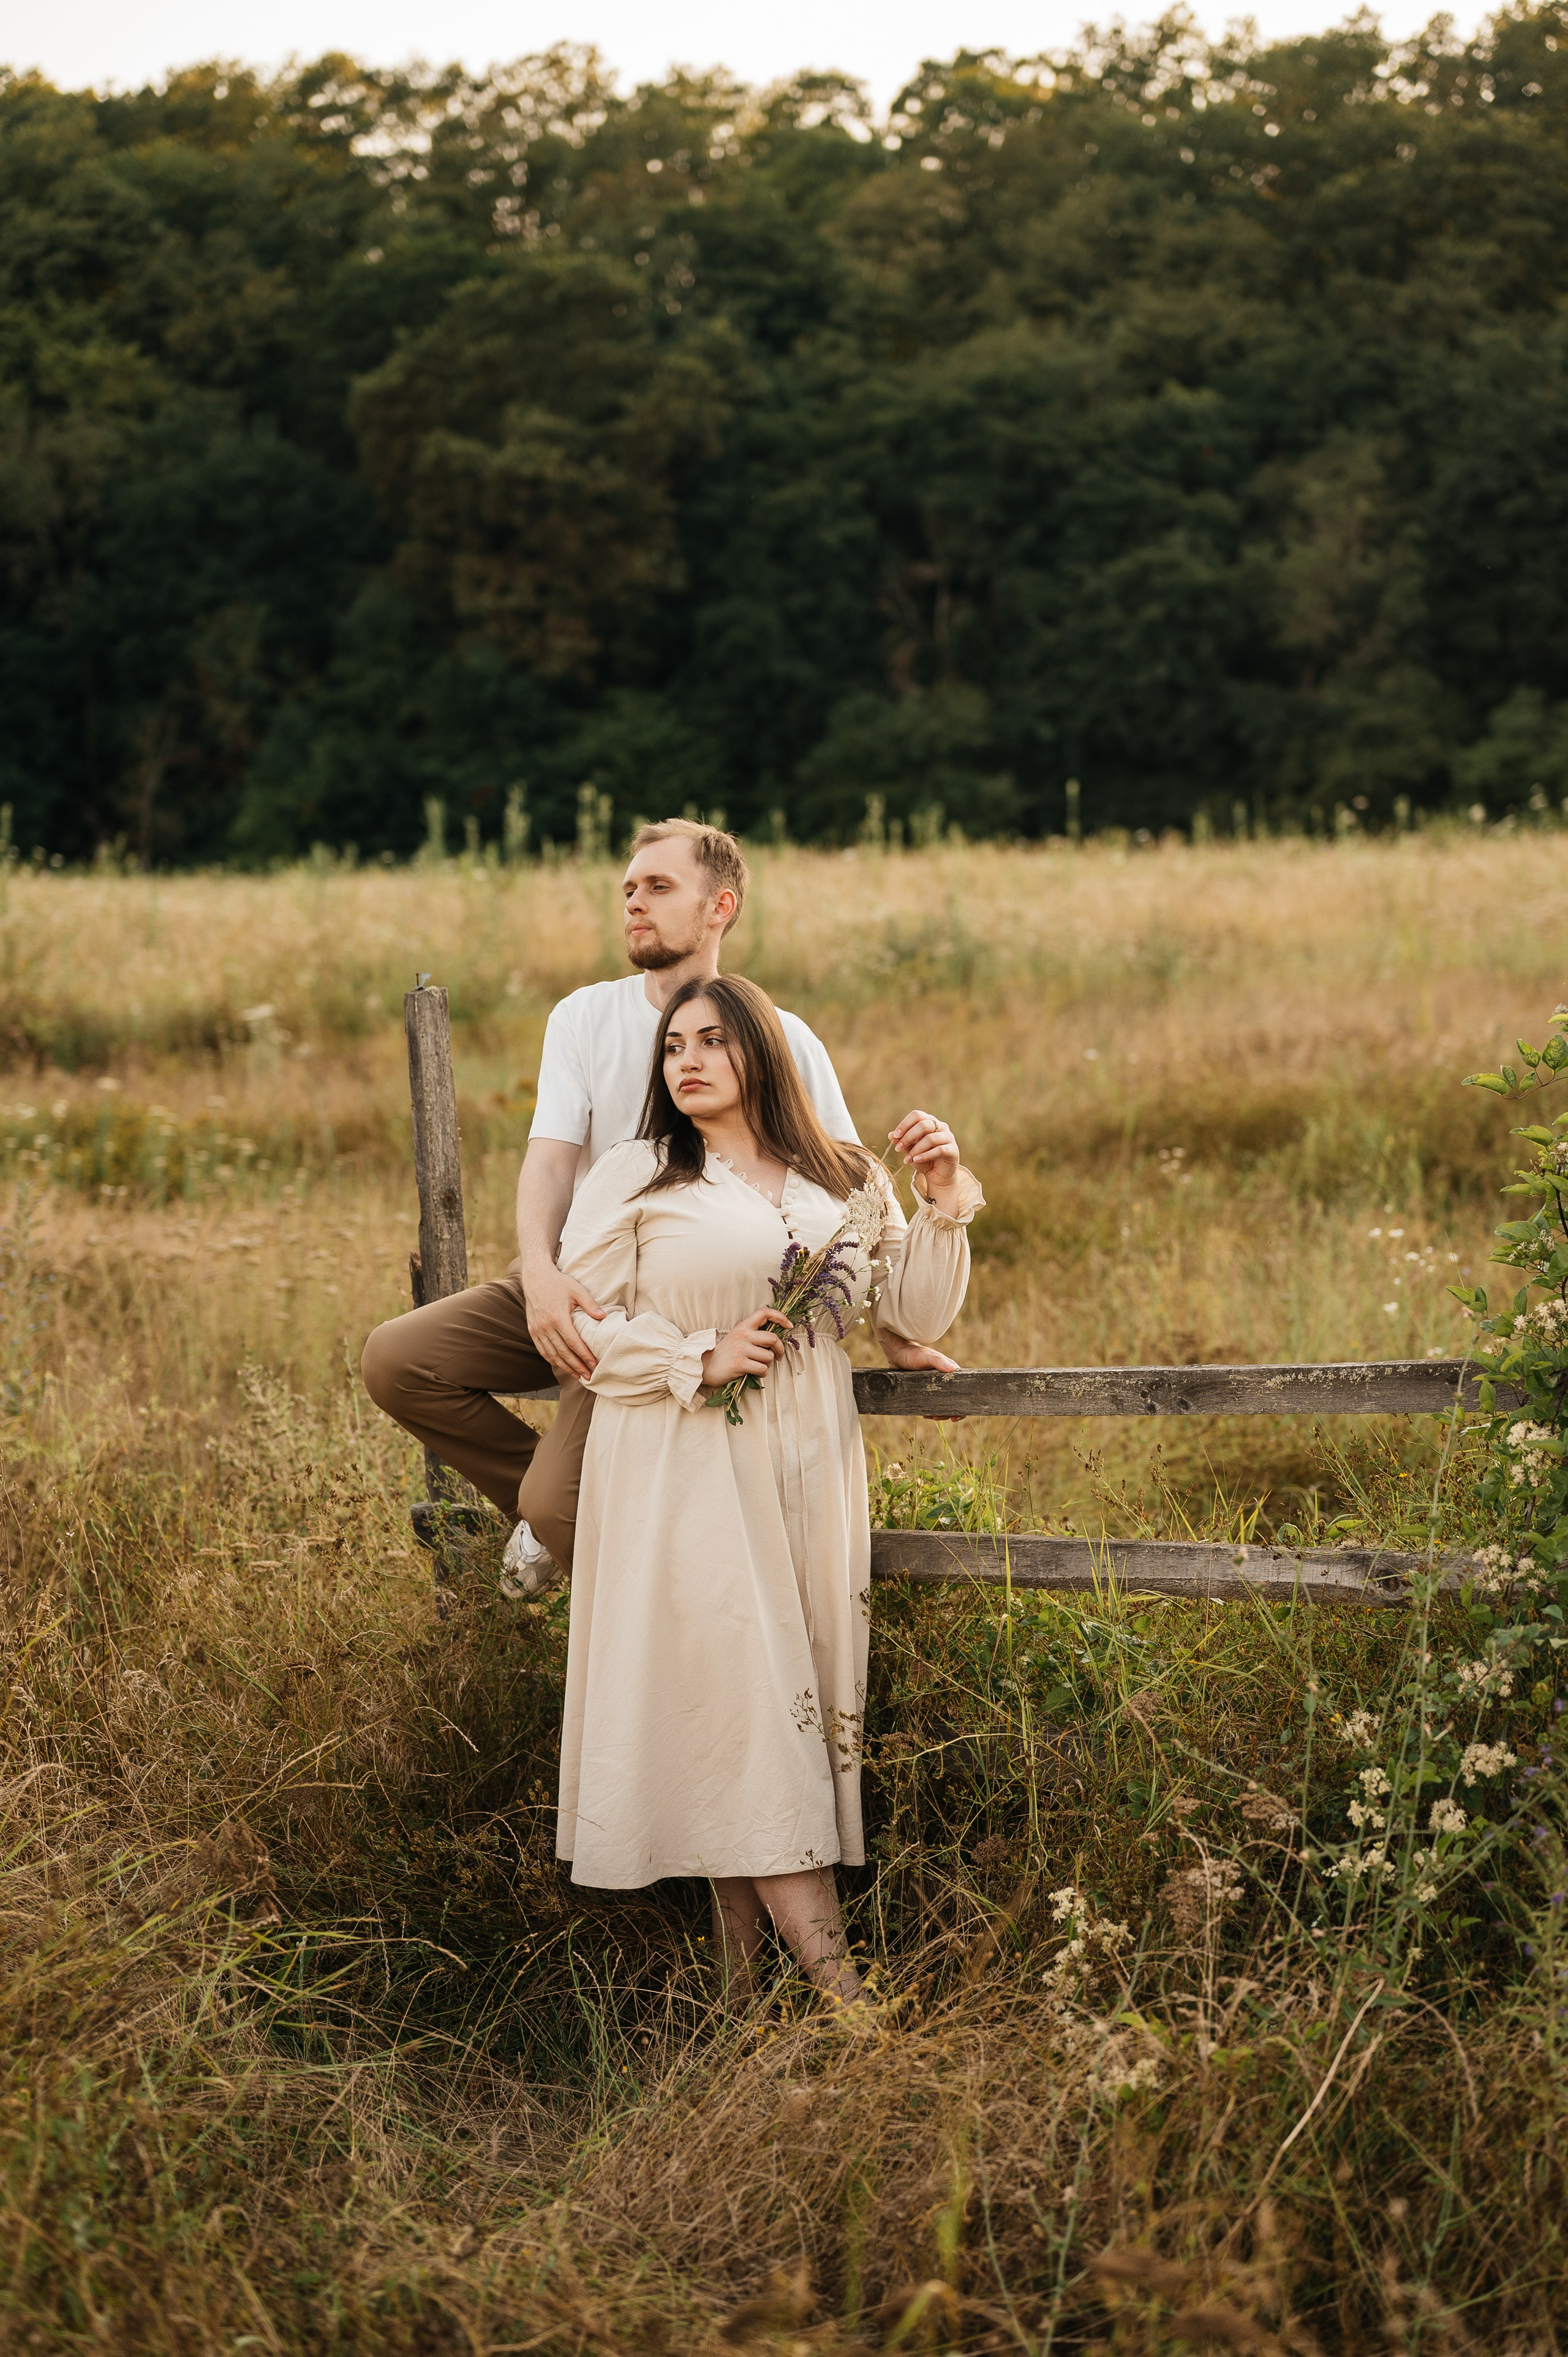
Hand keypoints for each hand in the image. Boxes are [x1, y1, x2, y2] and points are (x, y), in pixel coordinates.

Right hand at [524, 1261, 605, 1381]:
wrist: (536, 1278)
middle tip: (589, 1376)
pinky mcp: (532, 1330)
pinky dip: (552, 1360)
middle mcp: (546, 1326)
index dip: (584, 1355)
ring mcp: (537, 1329)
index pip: (573, 1342)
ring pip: (552, 1354)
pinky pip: (542, 1350)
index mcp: (557, 1317)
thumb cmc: (559, 1283)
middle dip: (577, 1366)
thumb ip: (590, 1305)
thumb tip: (603, 1317)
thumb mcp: (577, 1290)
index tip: (594, 1364)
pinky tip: (561, 1366)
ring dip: (565, 1367)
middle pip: (563, 1352)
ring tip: (577, 1375)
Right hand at [701, 1308, 792, 1390]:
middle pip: (773, 1338)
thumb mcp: (737, 1337)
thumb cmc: (725, 1353)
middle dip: (780, 1349)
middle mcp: (743, 1335)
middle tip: (778, 1356)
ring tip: (759, 1365)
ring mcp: (741, 1349)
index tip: (788, 1325)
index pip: (764, 1313)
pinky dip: (762, 1373)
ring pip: (769, 1356)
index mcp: (743, 1326)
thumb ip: (753, 1334)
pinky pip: (762, 1369)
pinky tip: (754, 1373)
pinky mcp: (740, 1363)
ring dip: (768, 1364)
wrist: (706, 1366)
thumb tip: (774, 1339)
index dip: (780, 1317)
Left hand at [878, 1328, 964, 1418]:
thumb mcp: (927, 1357)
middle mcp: (944, 1381)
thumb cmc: (914, 1352)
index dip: (961, 1406)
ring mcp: (934, 1386)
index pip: (962, 1391)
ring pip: (941, 1403)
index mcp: (950, 1373)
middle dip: (947, 1412)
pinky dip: (929, 1410)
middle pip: (951, 1401)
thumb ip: (939, 1361)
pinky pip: (930, 1402)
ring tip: (929, 1416)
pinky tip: (924, 1414)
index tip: (955, 1416)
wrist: (897, 1353)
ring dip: (937, 1412)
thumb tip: (953, 1368)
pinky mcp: (924, 1389)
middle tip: (936, 1417)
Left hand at [888, 1109, 961, 1213]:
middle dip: (908, 1137)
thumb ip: (902, 1142)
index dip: (904, 1124)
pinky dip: (925, 1155)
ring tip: (906, 1159)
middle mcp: (941, 1126)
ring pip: (930, 1138)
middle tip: (898, 1148)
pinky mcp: (953, 1150)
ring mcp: (949, 1137)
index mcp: (930, 1122)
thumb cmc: (924, 1159)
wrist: (938, 1175)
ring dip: (915, 1149)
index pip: (917, 1115)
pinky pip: (939, 1150)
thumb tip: (891, 1135)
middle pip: (923, 1125)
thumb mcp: (910, 1150)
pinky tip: (916, 1160)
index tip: (895, 1136)